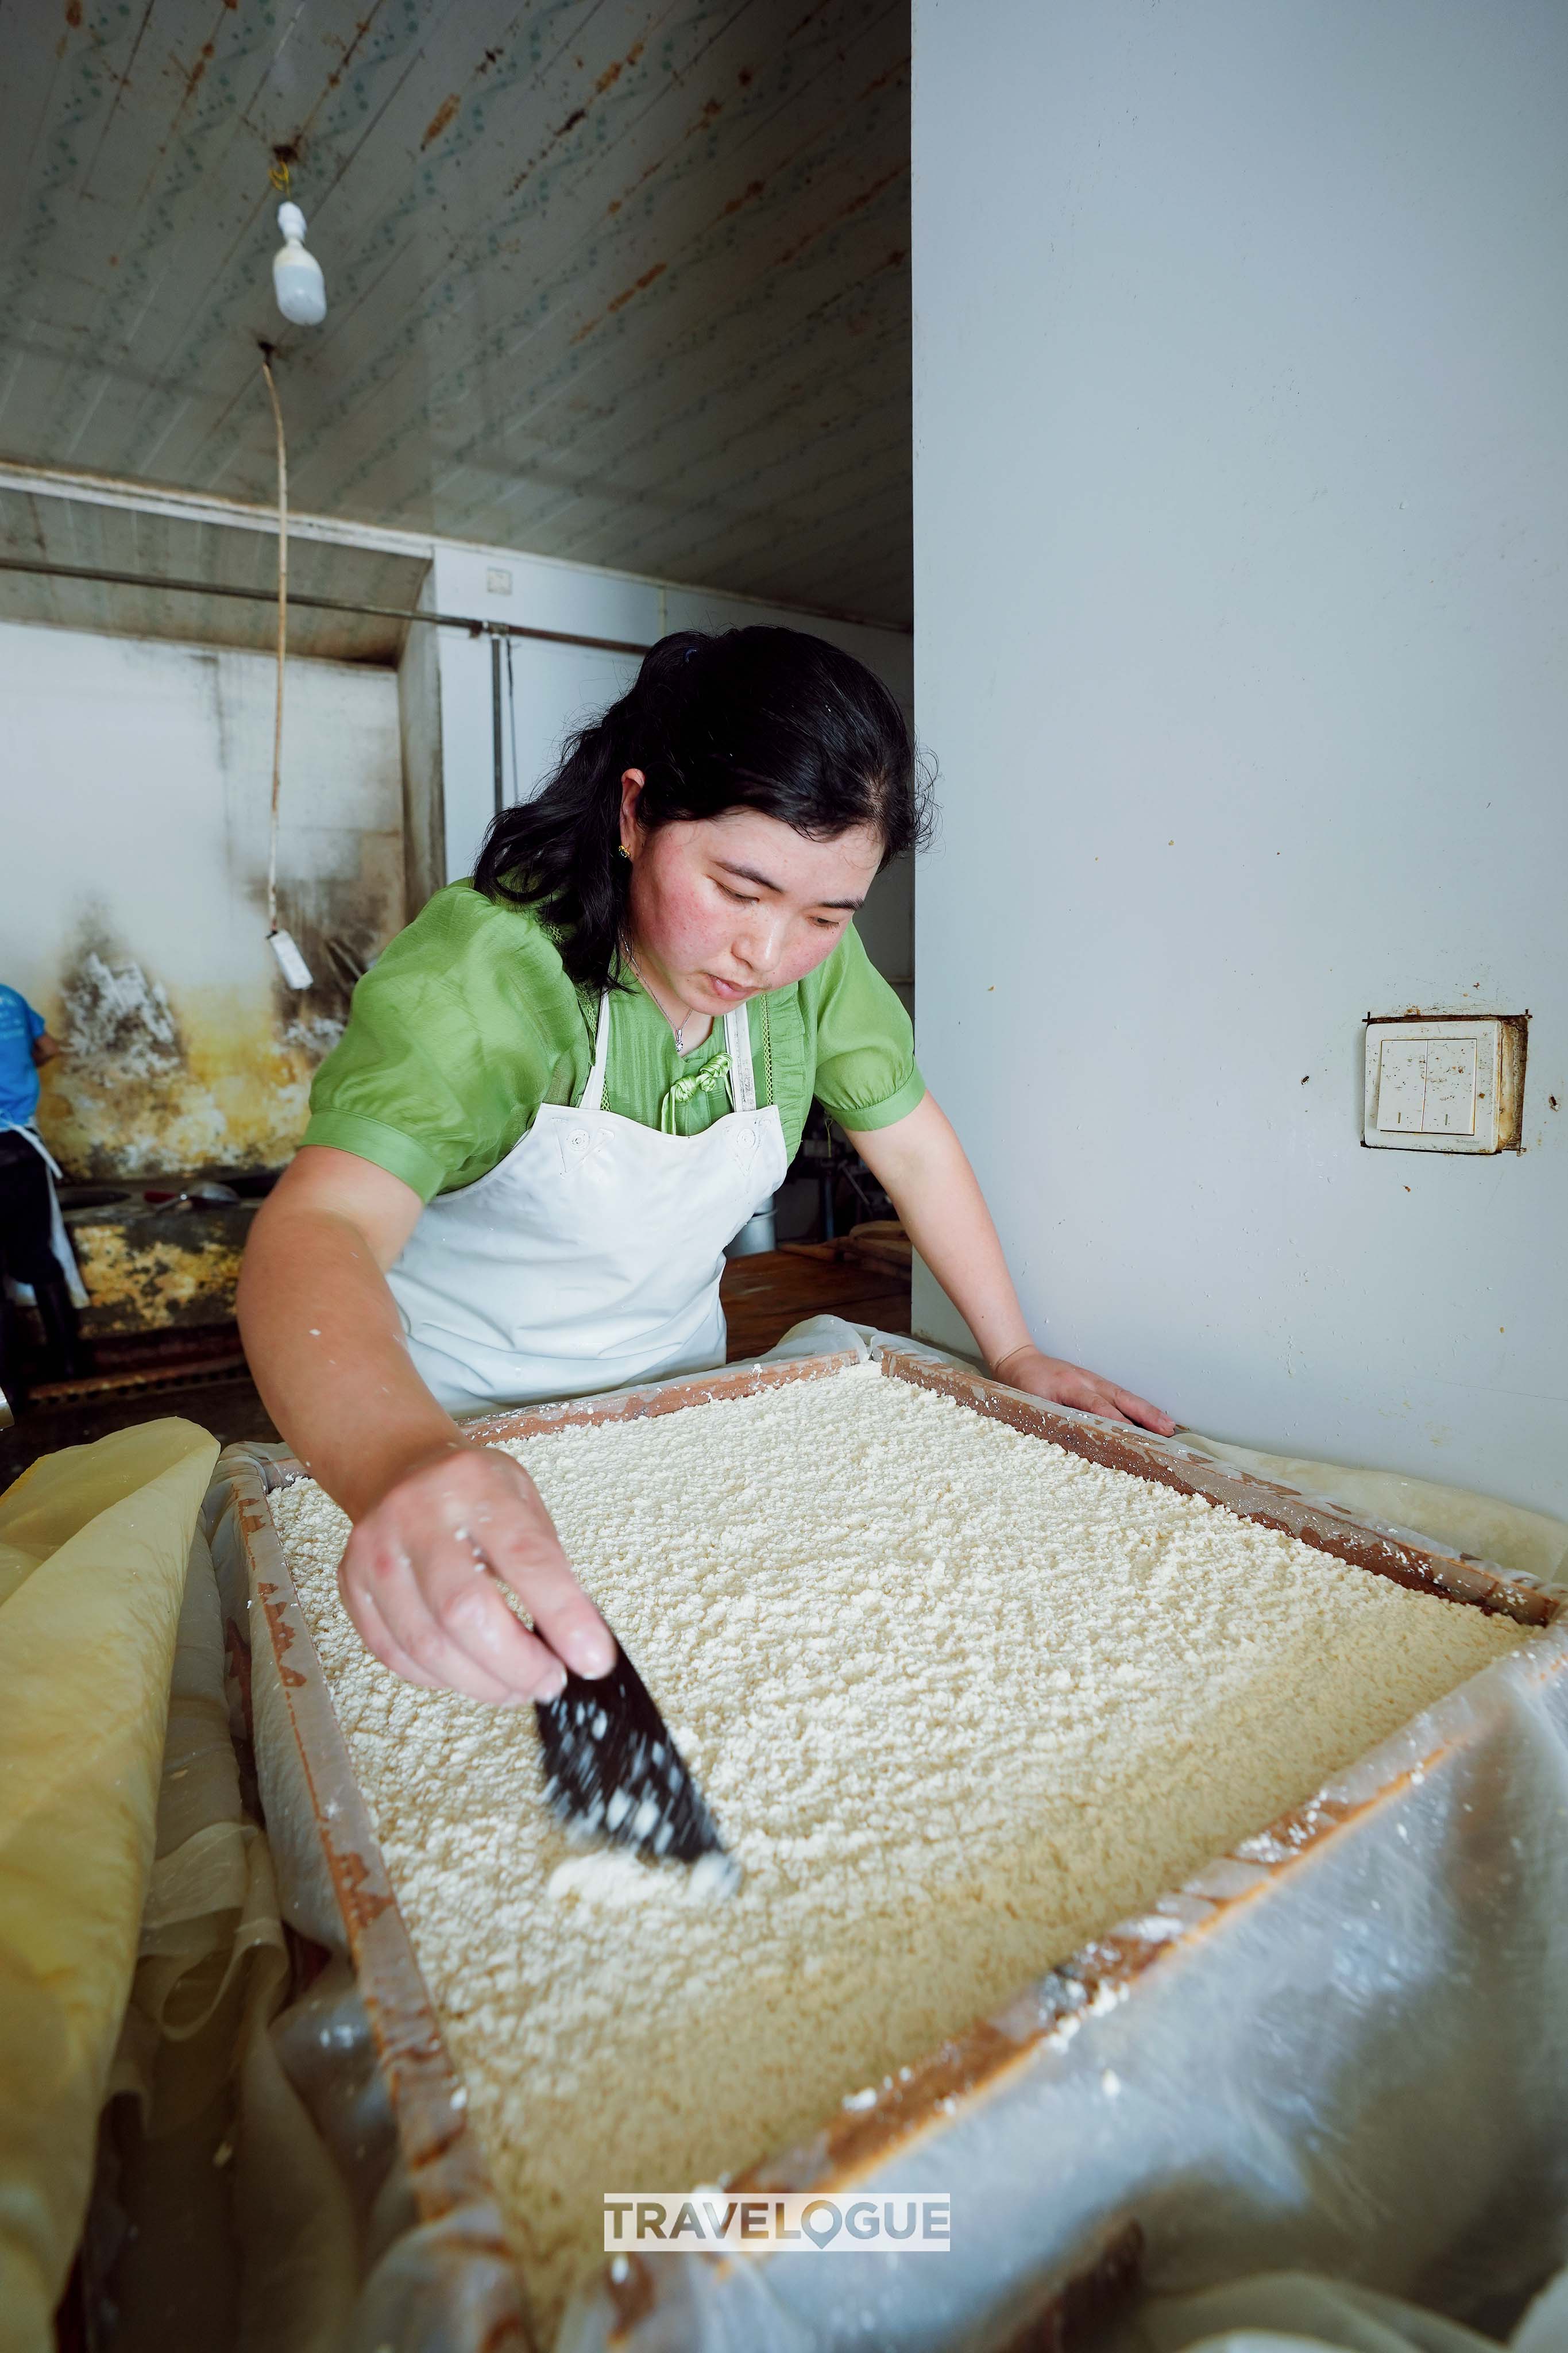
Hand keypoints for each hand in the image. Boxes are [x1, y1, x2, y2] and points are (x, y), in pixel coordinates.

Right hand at [337, 1443, 615, 1704]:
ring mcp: (375, 1552)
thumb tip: (578, 1640)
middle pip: (464, 1611)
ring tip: (516, 1686)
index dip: (563, 1616)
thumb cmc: (473, 1491)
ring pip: (427, 1644)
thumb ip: (547, 1564)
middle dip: (517, 1663)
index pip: (525, 1558)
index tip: (592, 1658)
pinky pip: (394, 1654)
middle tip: (549, 1681)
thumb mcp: (524, 1501)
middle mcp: (416, 1515)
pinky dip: (439, 1678)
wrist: (399, 1467)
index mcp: (474, 1485)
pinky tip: (468, 1674)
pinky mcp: (350, 1585)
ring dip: (481, 1682)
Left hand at [989, 1344, 1176, 1434]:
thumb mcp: (1028, 1404)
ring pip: (1123, 1395)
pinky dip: (1136, 1405)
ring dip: (1147, 1410)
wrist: (1017, 1360)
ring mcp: (1092, 1380)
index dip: (1115, 1420)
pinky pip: (1118, 1394)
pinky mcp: (1094, 1382)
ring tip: (1168, 1425)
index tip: (1132, 1434)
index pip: (1096, 1406)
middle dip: (1144, 1414)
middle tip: (1166, 1429)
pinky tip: (1151, 1416)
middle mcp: (1085, 1382)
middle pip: (1120, 1398)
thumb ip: (1048, 1419)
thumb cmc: (1021, 1386)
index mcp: (1068, 1387)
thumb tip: (1067, 1444)